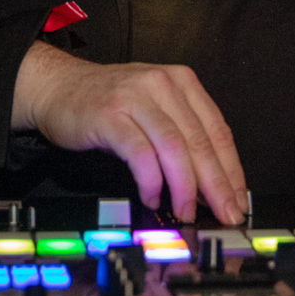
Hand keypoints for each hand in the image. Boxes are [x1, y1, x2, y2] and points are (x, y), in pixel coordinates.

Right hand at [11, 41, 248, 223]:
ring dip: (185, 186)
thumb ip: (181, 138)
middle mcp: (161, 85)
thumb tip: (209, 185)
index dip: (231, 170)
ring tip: (187, 211)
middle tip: (225, 213)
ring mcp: (135, 98)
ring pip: (174, 147)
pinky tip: (153, 196)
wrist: (57, 86)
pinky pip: (139, 153)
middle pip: (200, 141)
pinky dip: (151, 180)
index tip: (238, 199)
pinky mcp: (109, 115)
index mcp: (181, 82)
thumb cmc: (107, 102)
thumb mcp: (153, 108)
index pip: (218, 131)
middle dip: (216, 184)